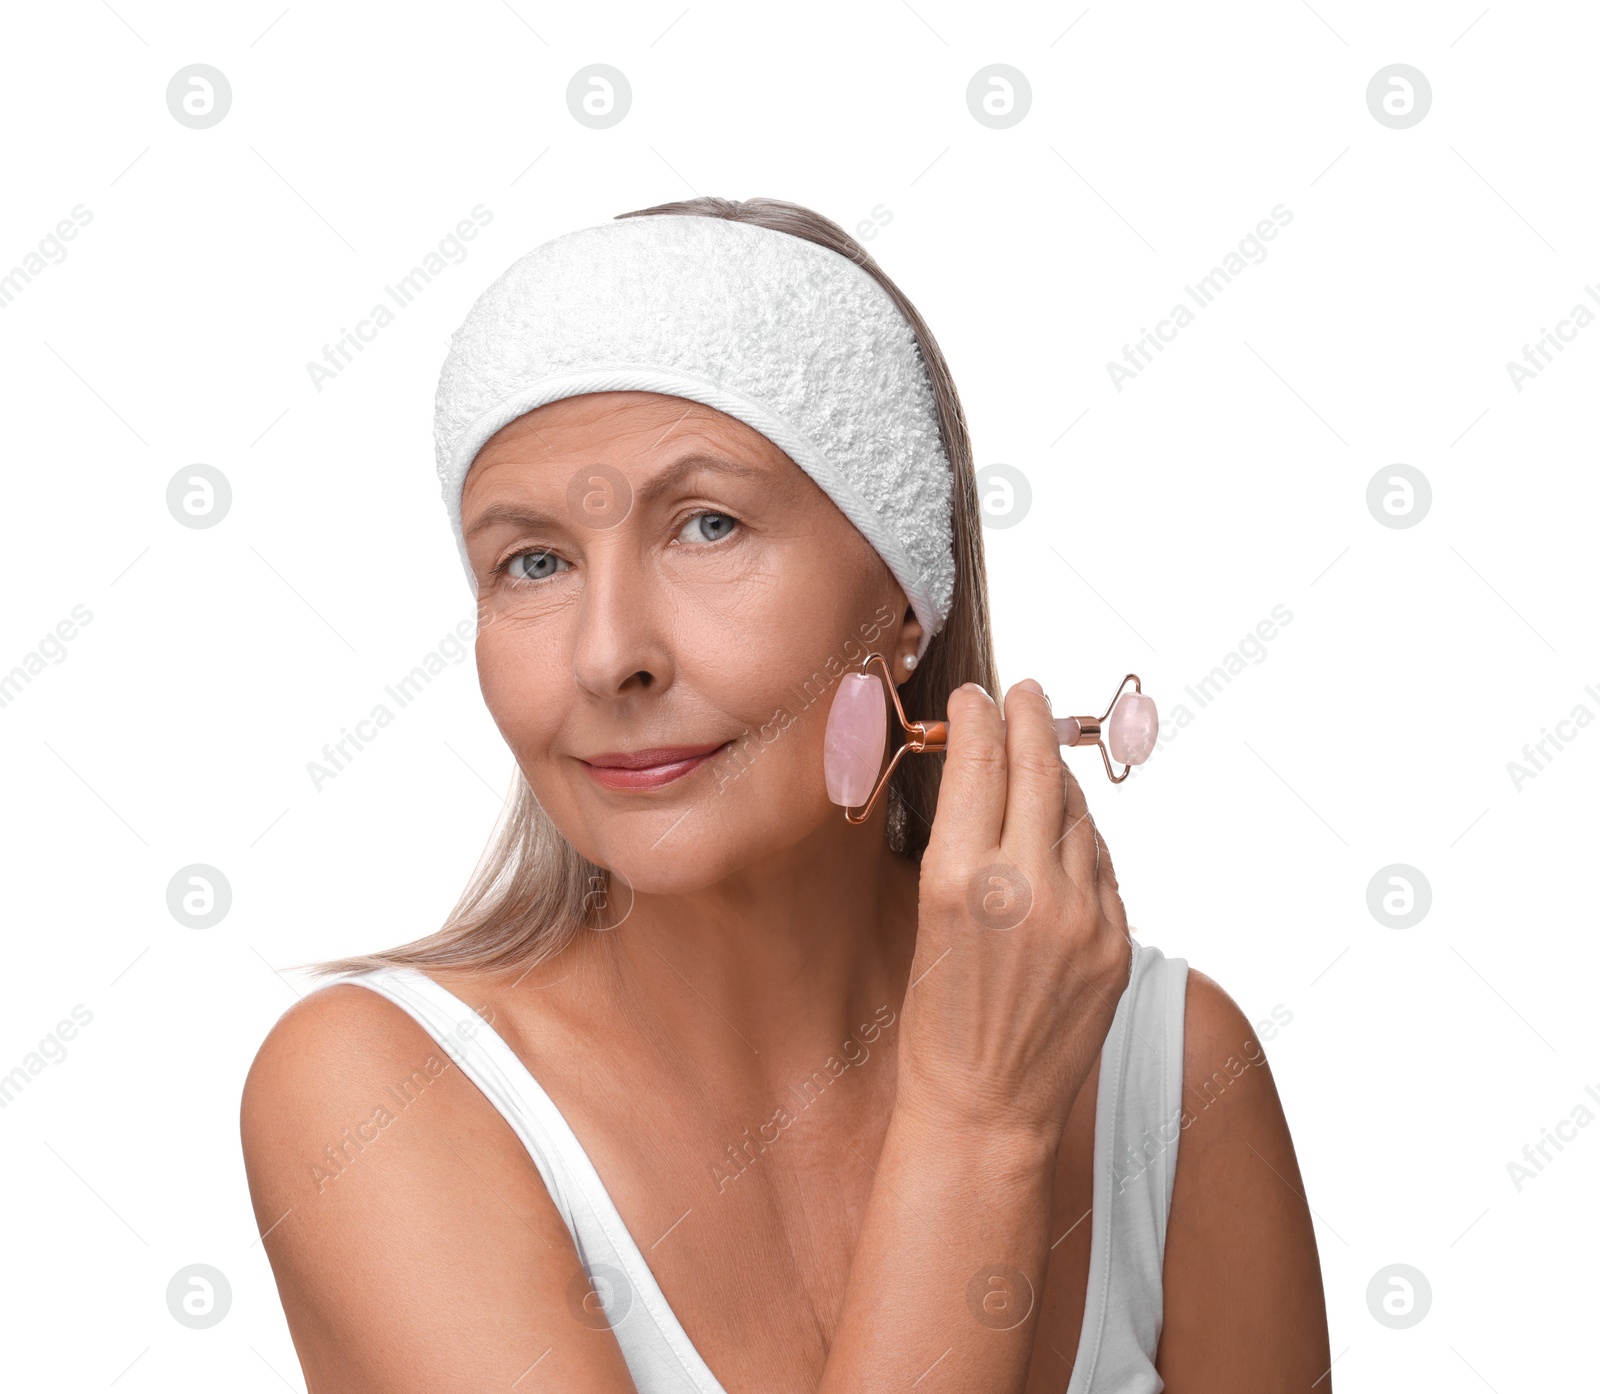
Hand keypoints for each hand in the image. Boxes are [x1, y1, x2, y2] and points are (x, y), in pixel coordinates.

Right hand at [895, 678, 1133, 1145]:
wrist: (986, 1107)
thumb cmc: (938, 1019)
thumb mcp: (928, 916)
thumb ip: (964, 842)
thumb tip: (989, 775)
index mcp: (959, 880)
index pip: (978, 764)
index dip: (979, 718)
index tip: (977, 696)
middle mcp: (1025, 889)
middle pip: (1038, 771)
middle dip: (1030, 720)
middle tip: (1024, 692)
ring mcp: (1081, 916)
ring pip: (1078, 815)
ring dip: (1059, 781)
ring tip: (1042, 759)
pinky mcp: (1116, 943)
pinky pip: (1102, 864)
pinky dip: (1082, 838)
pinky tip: (1066, 831)